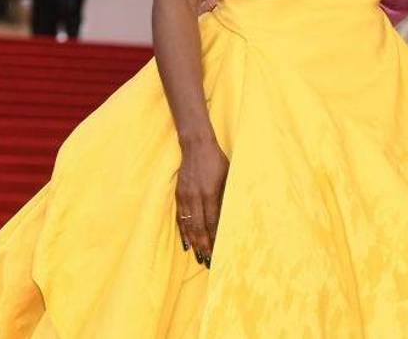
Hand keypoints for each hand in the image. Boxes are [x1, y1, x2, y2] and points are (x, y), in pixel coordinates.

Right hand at [176, 135, 229, 267]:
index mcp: (210, 192)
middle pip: (200, 228)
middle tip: (209, 262)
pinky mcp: (179, 195)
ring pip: (189, 226)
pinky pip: (181, 218)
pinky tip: (187, 243)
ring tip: (199, 257)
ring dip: (194, 243)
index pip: (213, 222)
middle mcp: (196, 197)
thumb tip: (229, 216)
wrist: (195, 145)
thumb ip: (226, 196)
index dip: (215, 238)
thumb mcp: (227, 176)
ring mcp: (185, 196)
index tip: (219, 251)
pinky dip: (183, 232)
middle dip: (204, 246)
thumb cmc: (216, 160)